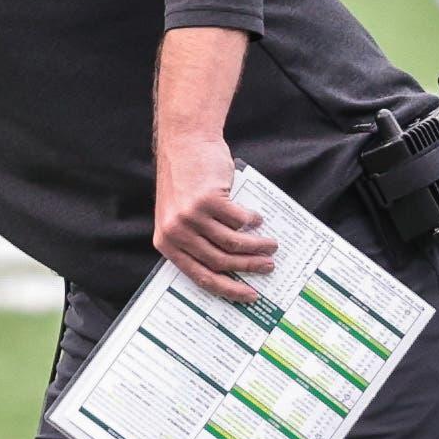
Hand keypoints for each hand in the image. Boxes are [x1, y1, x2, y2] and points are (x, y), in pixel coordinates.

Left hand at [155, 135, 276, 303]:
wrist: (185, 143)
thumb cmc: (185, 181)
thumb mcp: (179, 216)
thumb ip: (197, 240)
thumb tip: (233, 265)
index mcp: (167, 243)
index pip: (200, 276)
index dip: (228, 289)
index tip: (249, 295)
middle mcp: (177, 232)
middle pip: (220, 261)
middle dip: (249, 267)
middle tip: (268, 266)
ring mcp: (191, 216)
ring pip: (232, 242)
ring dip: (256, 246)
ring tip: (271, 245)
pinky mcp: (208, 200)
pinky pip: (238, 219)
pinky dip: (252, 221)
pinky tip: (258, 219)